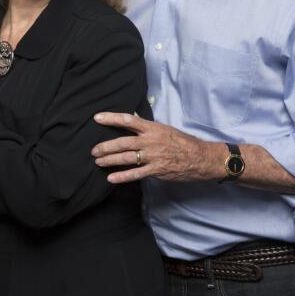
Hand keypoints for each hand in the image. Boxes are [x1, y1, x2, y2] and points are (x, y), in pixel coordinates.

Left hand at [91, 112, 223, 183]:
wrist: (200, 158)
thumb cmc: (183, 142)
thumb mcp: (165, 129)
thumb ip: (147, 126)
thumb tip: (132, 118)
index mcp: (152, 128)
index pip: (128, 120)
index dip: (111, 118)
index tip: (97, 118)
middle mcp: (150, 141)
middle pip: (122, 143)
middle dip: (105, 147)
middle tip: (94, 150)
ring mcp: (152, 156)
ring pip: (126, 158)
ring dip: (110, 160)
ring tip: (98, 162)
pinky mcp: (156, 170)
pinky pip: (135, 174)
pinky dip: (122, 176)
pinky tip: (111, 178)